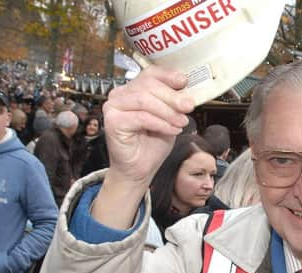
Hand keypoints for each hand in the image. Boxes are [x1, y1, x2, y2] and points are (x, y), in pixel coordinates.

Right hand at [91, 66, 195, 228]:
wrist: (139, 169)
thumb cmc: (151, 145)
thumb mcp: (169, 118)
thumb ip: (174, 104)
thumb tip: (187, 92)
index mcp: (133, 90)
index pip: (150, 74)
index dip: (168, 76)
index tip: (184, 82)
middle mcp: (120, 95)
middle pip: (148, 85)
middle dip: (172, 96)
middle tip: (188, 106)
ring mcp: (113, 107)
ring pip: (145, 100)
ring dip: (168, 111)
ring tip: (182, 122)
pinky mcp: (112, 121)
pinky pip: (141, 117)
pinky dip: (161, 123)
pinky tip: (172, 130)